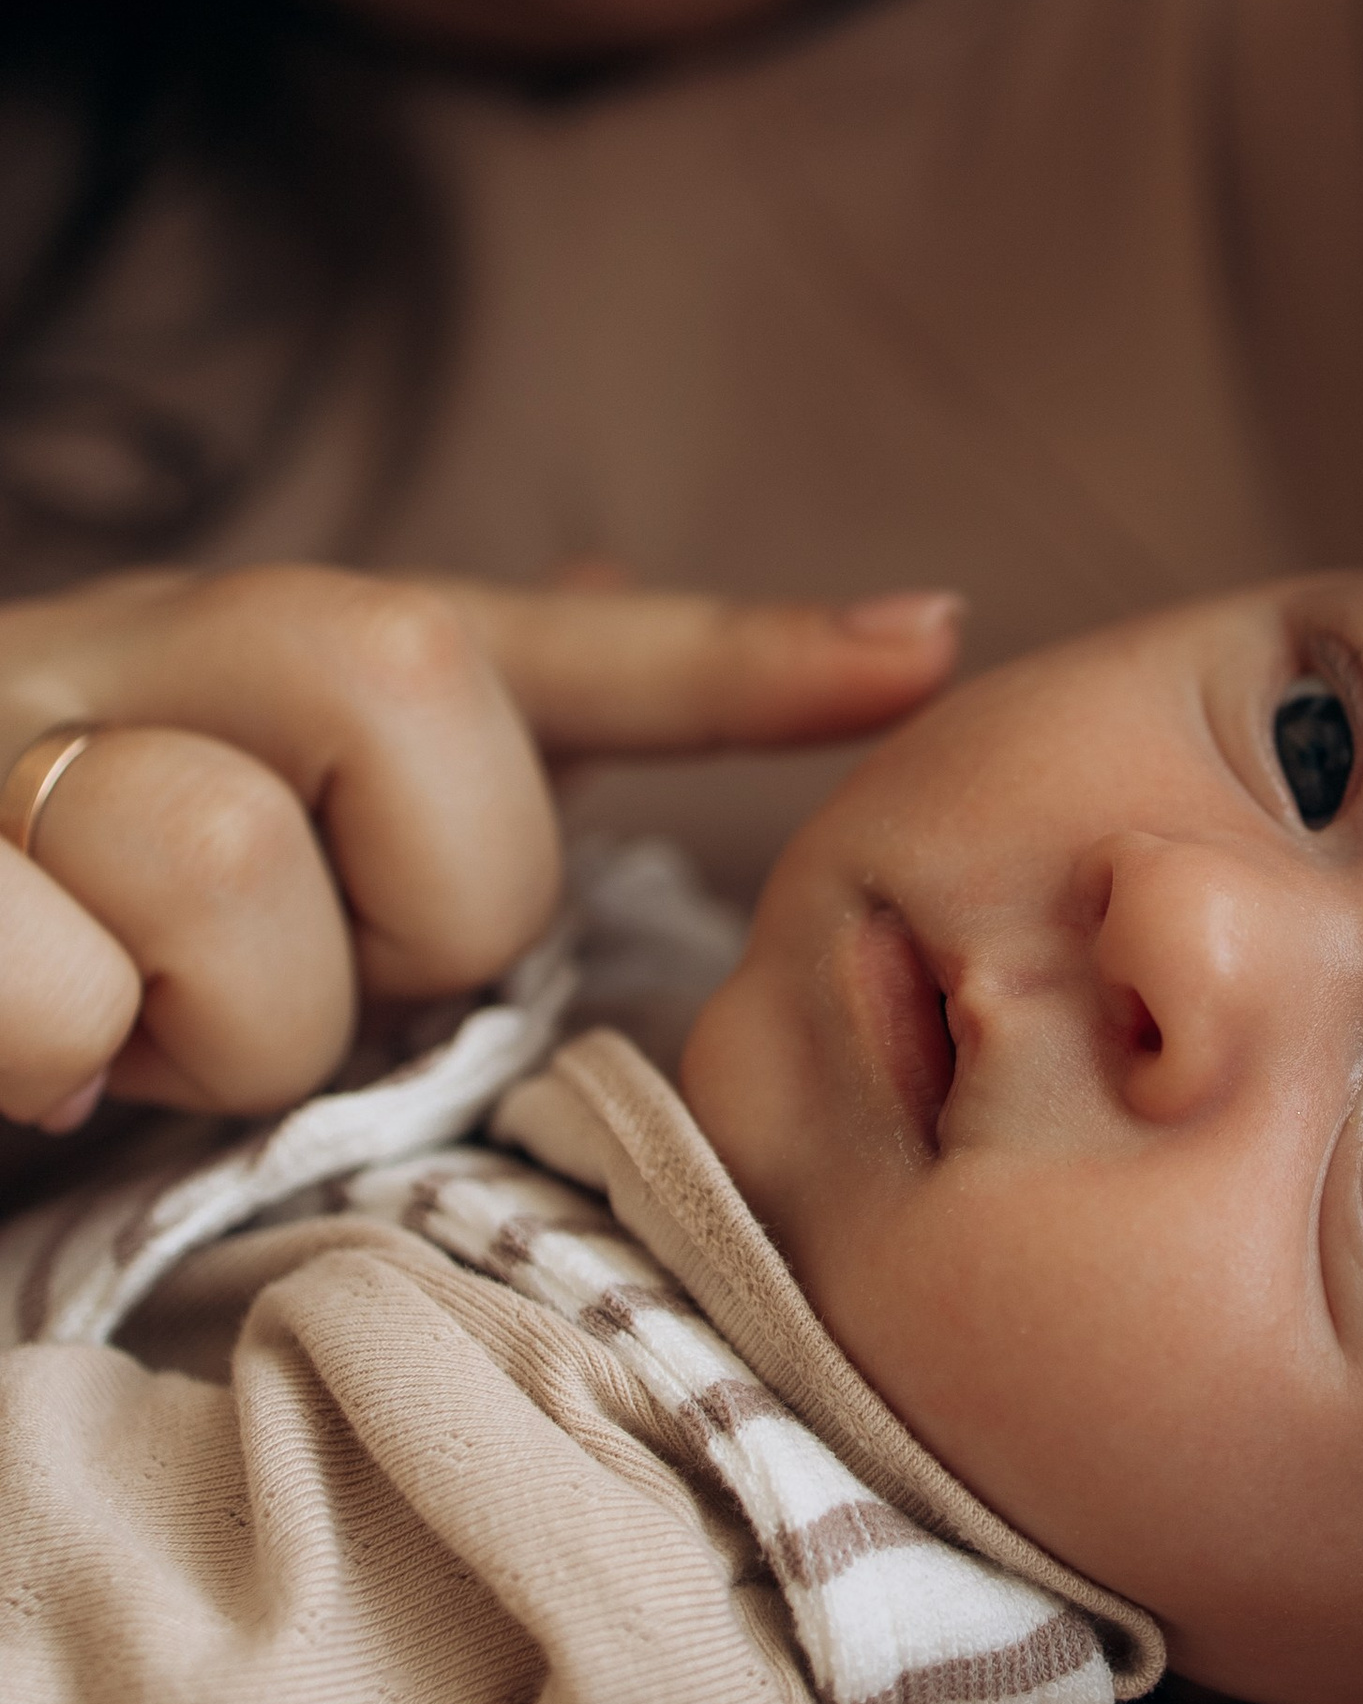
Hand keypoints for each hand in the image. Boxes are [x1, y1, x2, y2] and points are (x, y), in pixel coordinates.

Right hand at [0, 567, 960, 1128]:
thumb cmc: (14, 977)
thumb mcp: (194, 893)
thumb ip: (389, 803)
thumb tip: (591, 627)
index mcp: (222, 672)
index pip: (512, 643)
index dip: (728, 649)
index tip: (929, 650)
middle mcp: (106, 658)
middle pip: (390, 679)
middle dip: (405, 898)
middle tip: (308, 1011)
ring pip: (207, 845)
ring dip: (206, 1024)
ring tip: (116, 1065)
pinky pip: (35, 972)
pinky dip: (43, 1046)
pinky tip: (21, 1076)